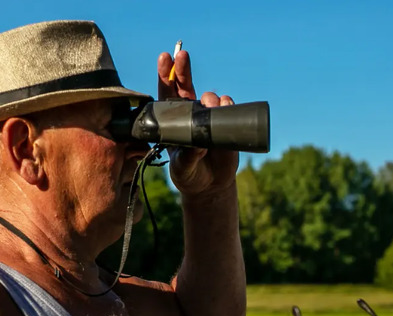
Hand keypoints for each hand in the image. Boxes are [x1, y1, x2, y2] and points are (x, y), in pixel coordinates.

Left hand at [157, 49, 240, 196]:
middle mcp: (189, 113)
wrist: (210, 185)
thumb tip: (200, 144)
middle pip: (184, 84)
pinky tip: (224, 107)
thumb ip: (188, 157)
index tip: (165, 58)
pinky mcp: (226, 122)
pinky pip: (228, 105)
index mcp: (171, 120)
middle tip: (182, 54)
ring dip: (208, 98)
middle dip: (182, 68)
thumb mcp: (182, 168)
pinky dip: (226, 104)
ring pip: (209, 96)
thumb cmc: (189, 174)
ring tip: (209, 106)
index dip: (165, 75)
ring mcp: (208, 116)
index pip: (166, 93)